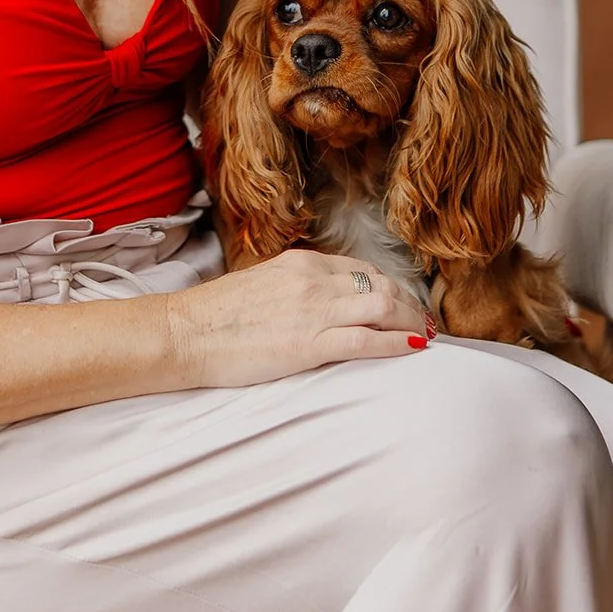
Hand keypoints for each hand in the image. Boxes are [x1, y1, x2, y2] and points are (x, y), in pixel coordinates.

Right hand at [165, 247, 432, 389]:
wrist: (185, 333)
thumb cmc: (215, 316)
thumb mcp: (262, 285)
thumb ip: (295, 288)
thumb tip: (320, 304)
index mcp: (300, 263)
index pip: (362, 269)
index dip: (392, 287)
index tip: (404, 302)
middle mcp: (313, 278)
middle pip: (381, 285)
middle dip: (411, 304)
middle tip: (427, 322)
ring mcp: (313, 309)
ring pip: (383, 307)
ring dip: (412, 322)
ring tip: (426, 336)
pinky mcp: (309, 343)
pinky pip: (367, 340)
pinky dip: (397, 342)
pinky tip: (414, 348)